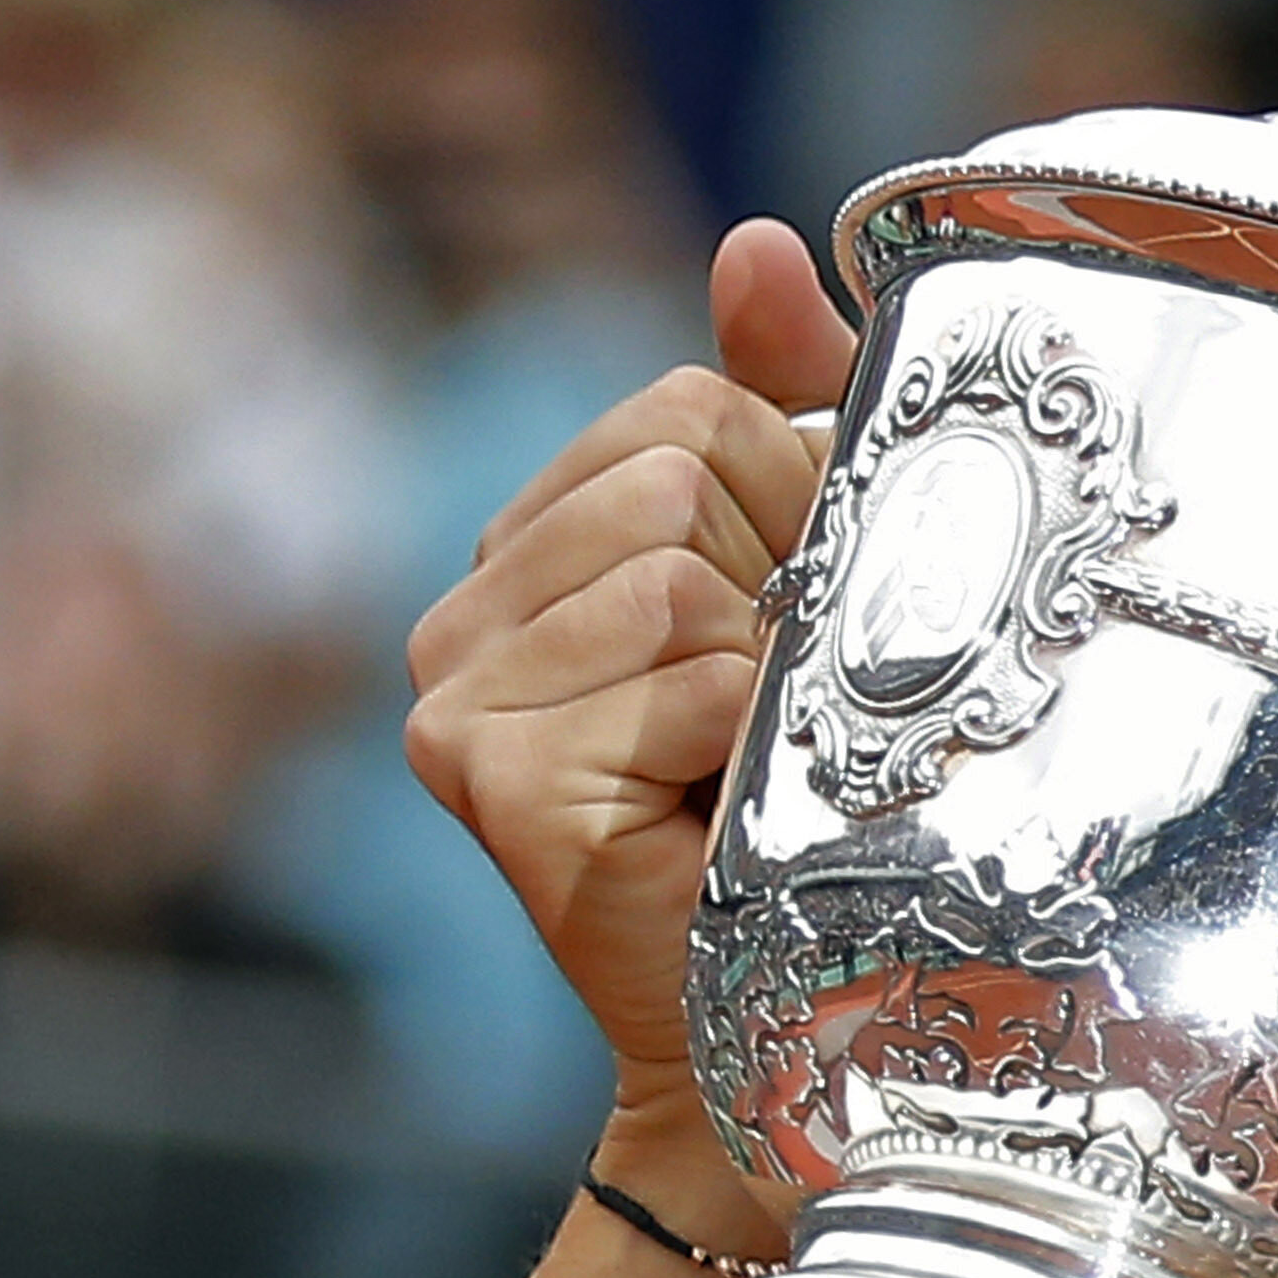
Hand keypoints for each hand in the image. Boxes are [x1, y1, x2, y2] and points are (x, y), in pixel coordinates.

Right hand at [402, 219, 853, 1246]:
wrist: (785, 1033)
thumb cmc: (813, 820)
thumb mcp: (819, 591)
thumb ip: (792, 413)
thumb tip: (755, 243)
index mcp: (537, 548)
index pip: (686, 405)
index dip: (794, 497)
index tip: (809, 618)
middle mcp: (465, 610)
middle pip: (675, 466)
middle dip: (781, 578)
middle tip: (786, 710)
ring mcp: (458, 693)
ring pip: (677, 567)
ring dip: (767, 673)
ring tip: (750, 769)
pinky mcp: (488, 774)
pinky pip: (675, 669)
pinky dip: (742, 740)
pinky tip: (718, 820)